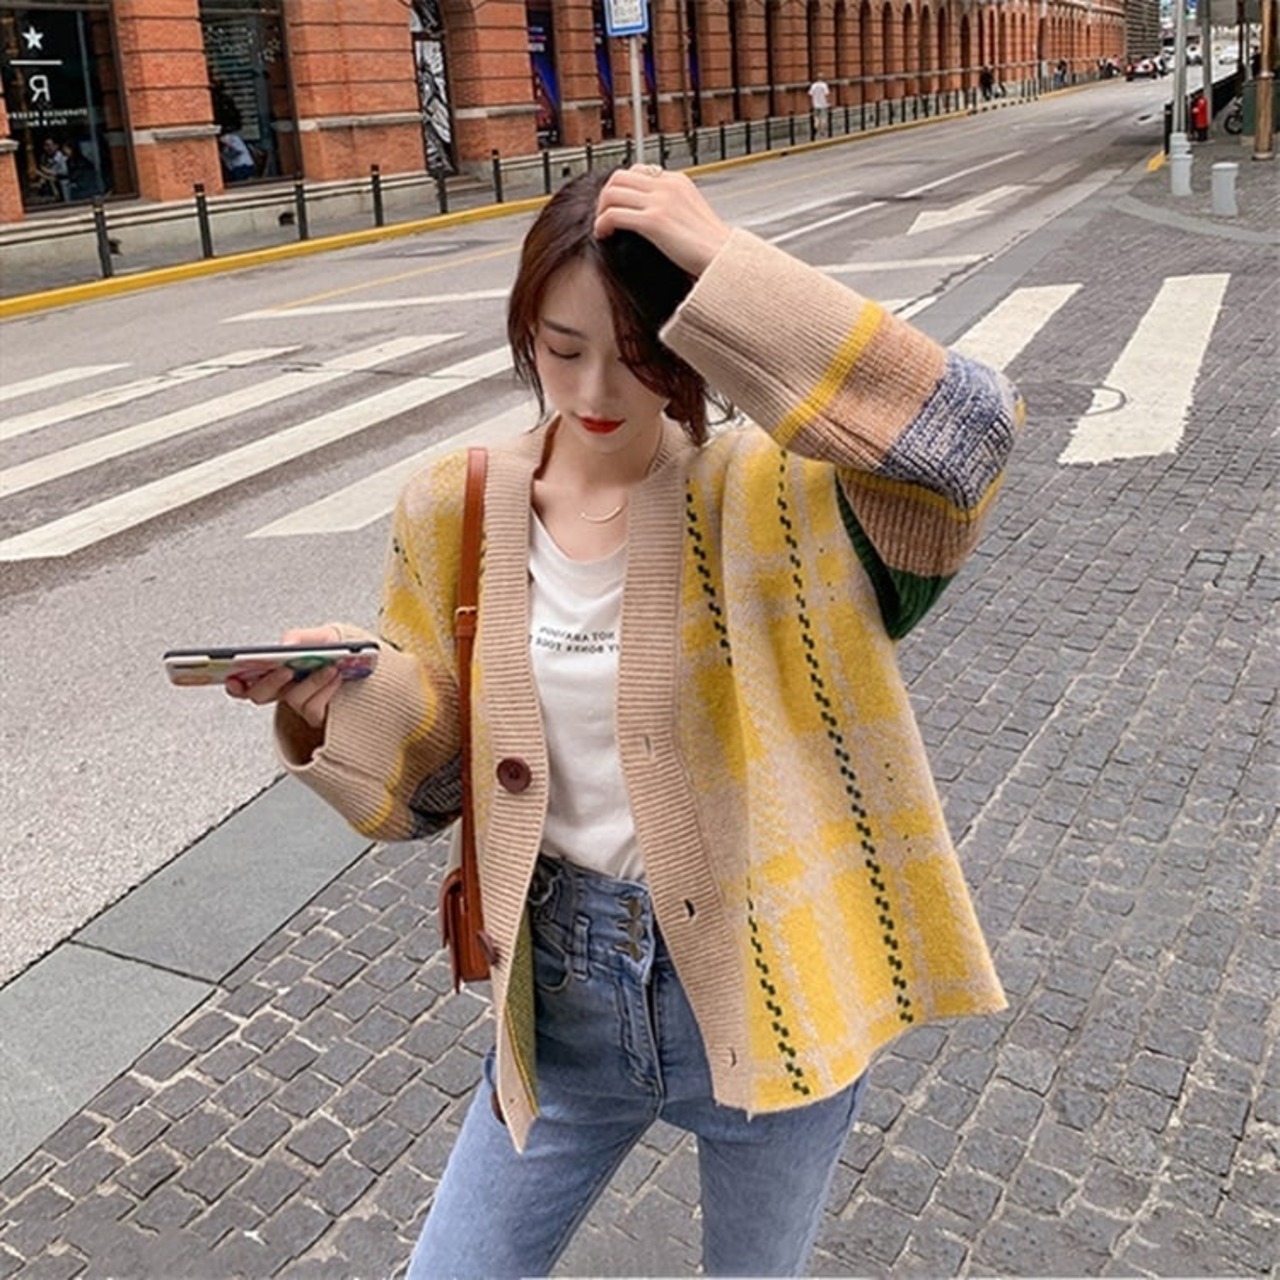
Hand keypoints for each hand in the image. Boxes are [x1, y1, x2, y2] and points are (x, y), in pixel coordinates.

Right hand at [225, 625, 342, 730]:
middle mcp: (280, 690)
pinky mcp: (315, 715)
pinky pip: (313, 709)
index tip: (232, 678)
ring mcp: (297, 704)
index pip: (242, 683)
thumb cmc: (333, 650)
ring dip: (311, 682)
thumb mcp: (318, 638)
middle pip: (259, 695)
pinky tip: (335, 676)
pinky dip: (325, 689)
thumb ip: (301, 637)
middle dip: (271, 682)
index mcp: (272, 671)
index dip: (234, 684)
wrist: (361, 664)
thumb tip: (286, 644)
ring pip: (292, 700)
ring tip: (329, 667)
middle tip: (287, 670)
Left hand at [594, 166, 730, 277]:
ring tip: (603, 229)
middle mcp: (667, 186)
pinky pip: (614, 215)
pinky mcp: (654, 221)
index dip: (622, 189)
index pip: (638, 171)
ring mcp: (660, 201)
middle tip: (604, 217)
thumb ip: (673, 209)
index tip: (617, 207)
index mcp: (678, 181)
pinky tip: (604, 236)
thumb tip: (652, 218)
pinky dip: (602, 224)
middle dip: (606, 196)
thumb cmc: (711, 248)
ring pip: (612, 193)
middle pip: (619, 176)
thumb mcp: (692, 217)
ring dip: (601, 210)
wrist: (724, 259)